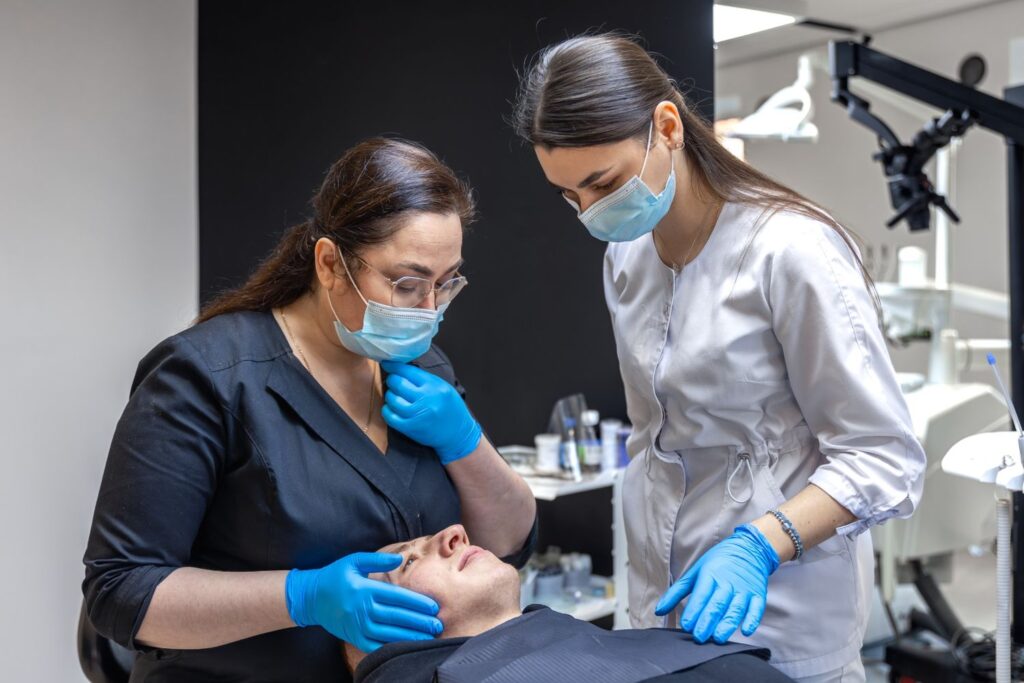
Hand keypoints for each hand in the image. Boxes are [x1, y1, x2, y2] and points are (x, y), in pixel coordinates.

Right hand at [286, 552, 442, 652]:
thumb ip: (377, 561)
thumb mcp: (353, 561)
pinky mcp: (353, 637)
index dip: (417, 602)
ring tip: (428, 637)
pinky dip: (391, 648)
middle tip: (437, 624)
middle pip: (396, 617)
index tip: (433, 606)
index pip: (396, 597)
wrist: (310, 597)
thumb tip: (399, 559)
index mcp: (364, 589)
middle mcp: (361, 609)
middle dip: (419, 622)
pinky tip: (406, 647)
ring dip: (410, 636)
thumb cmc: (335, 575)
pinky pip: (374, 646)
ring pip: (388, 634)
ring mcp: (357, 626)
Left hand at [380, 361, 481, 464]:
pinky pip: (390, 416)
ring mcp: (418, 414)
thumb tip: (402, 369)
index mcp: (435, 386)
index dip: (394, 366)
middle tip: (393, 381)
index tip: (388, 364)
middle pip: (398, 383)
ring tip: (394, 395)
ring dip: (390, 395)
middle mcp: (426, 399)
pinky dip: (387, 410)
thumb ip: (424, 379)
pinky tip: (391, 408)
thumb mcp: (443, 387)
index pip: (408, 371)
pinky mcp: (411, 428)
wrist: (458, 433)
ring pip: (392, 399)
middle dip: (392, 380)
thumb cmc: (451, 409)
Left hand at [654, 524, 779, 643]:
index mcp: (709, 575)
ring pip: (735, 608)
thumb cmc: (717, 562)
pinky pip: (757, 608)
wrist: (748, 549)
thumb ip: (676, 592)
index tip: (686, 626)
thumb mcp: (695, 572)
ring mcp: (744, 589)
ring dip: (727, 624)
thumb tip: (659, 610)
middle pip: (717, 604)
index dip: (694, 611)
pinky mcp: (758, 594)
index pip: (701, 595)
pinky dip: (752, 619)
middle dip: (707, 621)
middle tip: (699, 637)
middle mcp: (727, 582)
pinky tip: (746, 630)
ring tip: (718, 638)